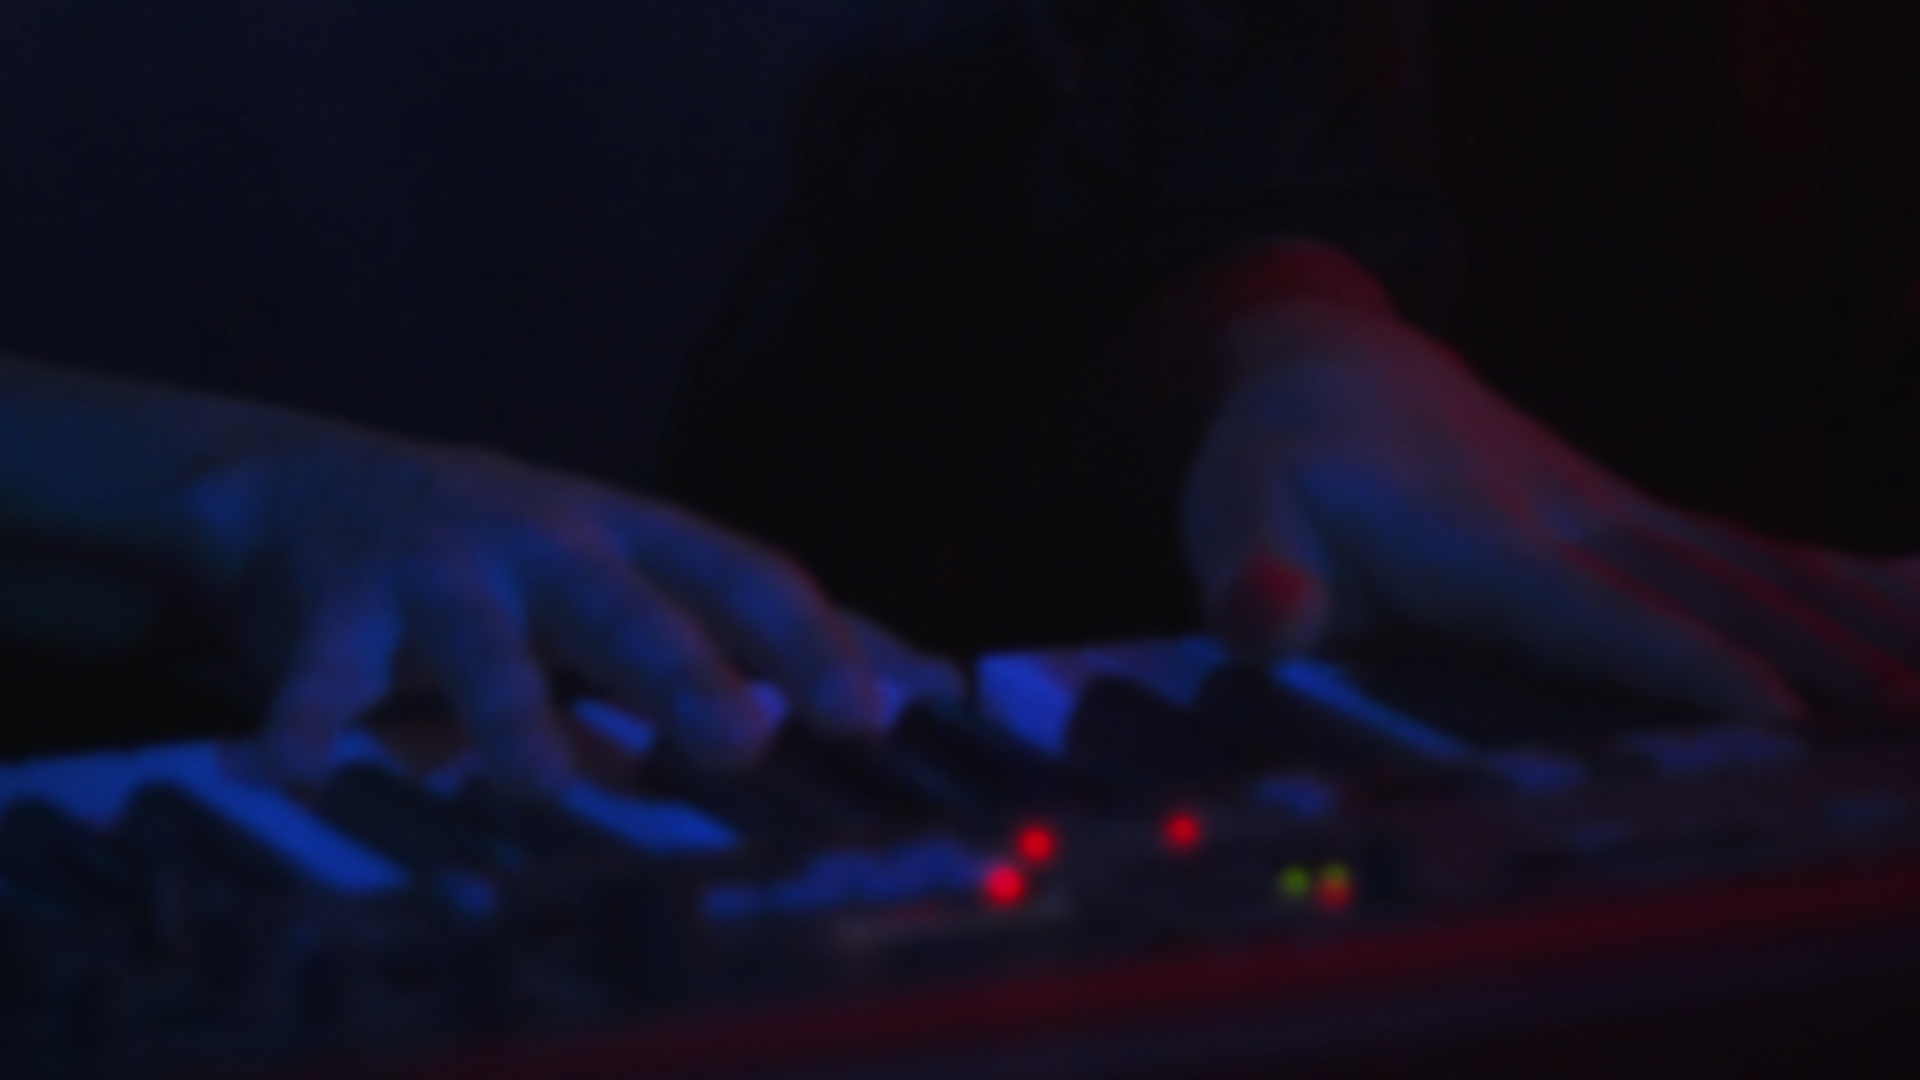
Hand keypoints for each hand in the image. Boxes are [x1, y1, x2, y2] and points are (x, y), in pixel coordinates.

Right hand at [193, 430, 924, 791]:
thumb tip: (903, 695)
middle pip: (628, 605)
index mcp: (634, 538)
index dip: (812, 640)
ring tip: (534, 784)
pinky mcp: (333, 595)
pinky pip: (319, 664)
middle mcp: (549, 538)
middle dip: (682, 673)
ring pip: (484, 639)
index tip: (879, 711)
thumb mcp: (622, 582)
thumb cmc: (506, 555)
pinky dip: (303, 718)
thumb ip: (741, 642)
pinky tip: (293, 773)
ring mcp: (442, 562)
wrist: (303, 484)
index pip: (745, 577)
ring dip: (510, 711)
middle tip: (738, 738)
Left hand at [1182, 300, 1919, 718]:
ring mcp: (1617, 513)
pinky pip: (1755, 552)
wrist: (1329, 367)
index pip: (1591, 609)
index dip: (1679, 659)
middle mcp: (1572, 520)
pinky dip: (1849, 581)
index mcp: (1478, 539)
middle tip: (1917, 722)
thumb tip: (1265, 625)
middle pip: (1712, 591)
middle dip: (1822, 653)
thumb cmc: (1278, 462)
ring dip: (1861, 621)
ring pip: (1757, 567)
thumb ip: (1252, 572)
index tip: (1778, 709)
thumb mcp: (1234, 511)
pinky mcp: (1638, 520)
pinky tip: (1919, 606)